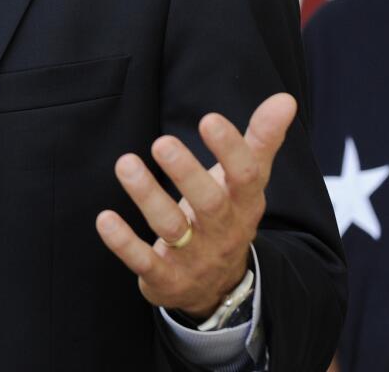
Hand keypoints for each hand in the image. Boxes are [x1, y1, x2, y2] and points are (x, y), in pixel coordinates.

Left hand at [95, 92, 296, 318]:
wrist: (219, 289)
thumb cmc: (227, 216)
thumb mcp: (246, 182)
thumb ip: (260, 141)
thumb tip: (284, 99)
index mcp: (244, 204)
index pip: (245, 177)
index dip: (230, 150)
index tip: (209, 119)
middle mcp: (222, 231)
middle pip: (210, 204)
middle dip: (187, 174)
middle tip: (162, 143)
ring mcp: (194, 257)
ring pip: (172, 228)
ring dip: (148, 197)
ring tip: (125, 163)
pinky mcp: (165, 278)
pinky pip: (144, 262)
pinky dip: (124, 243)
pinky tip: (104, 218)